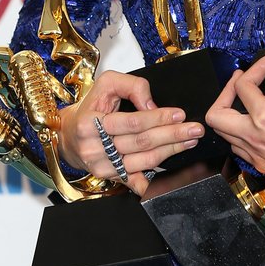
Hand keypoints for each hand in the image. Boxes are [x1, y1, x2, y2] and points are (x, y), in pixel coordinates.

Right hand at [58, 70, 203, 195]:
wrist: (70, 135)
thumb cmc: (91, 107)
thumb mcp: (106, 84)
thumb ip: (132, 86)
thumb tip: (152, 104)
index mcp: (91, 123)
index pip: (132, 122)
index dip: (159, 118)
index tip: (179, 114)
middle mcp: (95, 148)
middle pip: (142, 143)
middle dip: (172, 135)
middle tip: (194, 129)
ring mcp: (102, 166)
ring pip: (144, 161)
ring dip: (171, 151)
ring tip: (189, 141)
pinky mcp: (110, 177)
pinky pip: (137, 181)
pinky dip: (155, 180)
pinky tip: (174, 173)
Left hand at [206, 53, 264, 199]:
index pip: (243, 86)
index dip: (256, 67)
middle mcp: (254, 138)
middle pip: (216, 115)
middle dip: (224, 93)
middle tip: (241, 83)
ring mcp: (255, 155)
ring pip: (223, 134)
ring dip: (230, 114)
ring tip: (245, 101)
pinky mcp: (260, 166)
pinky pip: (237, 147)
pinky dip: (239, 132)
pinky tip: (254, 124)